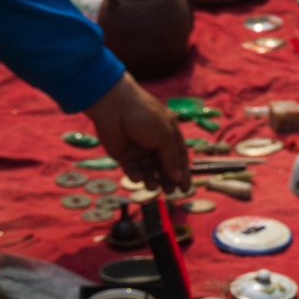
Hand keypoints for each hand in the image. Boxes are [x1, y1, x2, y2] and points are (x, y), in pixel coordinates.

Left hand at [84, 72, 189, 193]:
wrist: (114, 107)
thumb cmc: (144, 115)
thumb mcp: (164, 135)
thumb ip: (171, 158)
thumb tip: (178, 178)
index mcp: (169, 135)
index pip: (179, 158)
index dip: (183, 173)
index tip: (185, 189)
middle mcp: (155, 144)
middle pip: (164, 167)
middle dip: (167, 179)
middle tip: (169, 191)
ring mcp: (139, 151)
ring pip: (149, 171)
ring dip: (151, 180)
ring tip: (152, 187)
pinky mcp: (124, 156)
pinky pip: (133, 171)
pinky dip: (135, 176)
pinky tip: (137, 177)